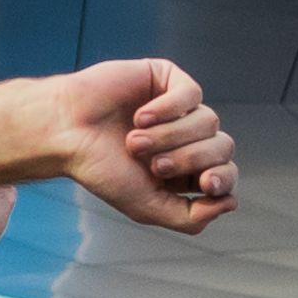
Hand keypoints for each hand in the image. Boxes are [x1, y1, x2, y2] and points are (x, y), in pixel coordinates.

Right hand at [0, 61, 234, 231]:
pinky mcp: (167, 78)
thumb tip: (231, 203)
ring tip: (134, 141)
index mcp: (187, 169)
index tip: (205, 184)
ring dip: (171, 137)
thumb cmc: (101, 169)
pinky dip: (168, 109)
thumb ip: (191, 218)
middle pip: (223, 147)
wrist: (66, 132)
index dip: (222, 178)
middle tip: (153, 165)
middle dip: (190, 159)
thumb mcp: (147, 208)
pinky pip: (191, 94)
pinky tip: (140, 117)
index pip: (227, 173)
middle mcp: (188, 137)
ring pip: (208, 121)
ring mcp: (180, 107)